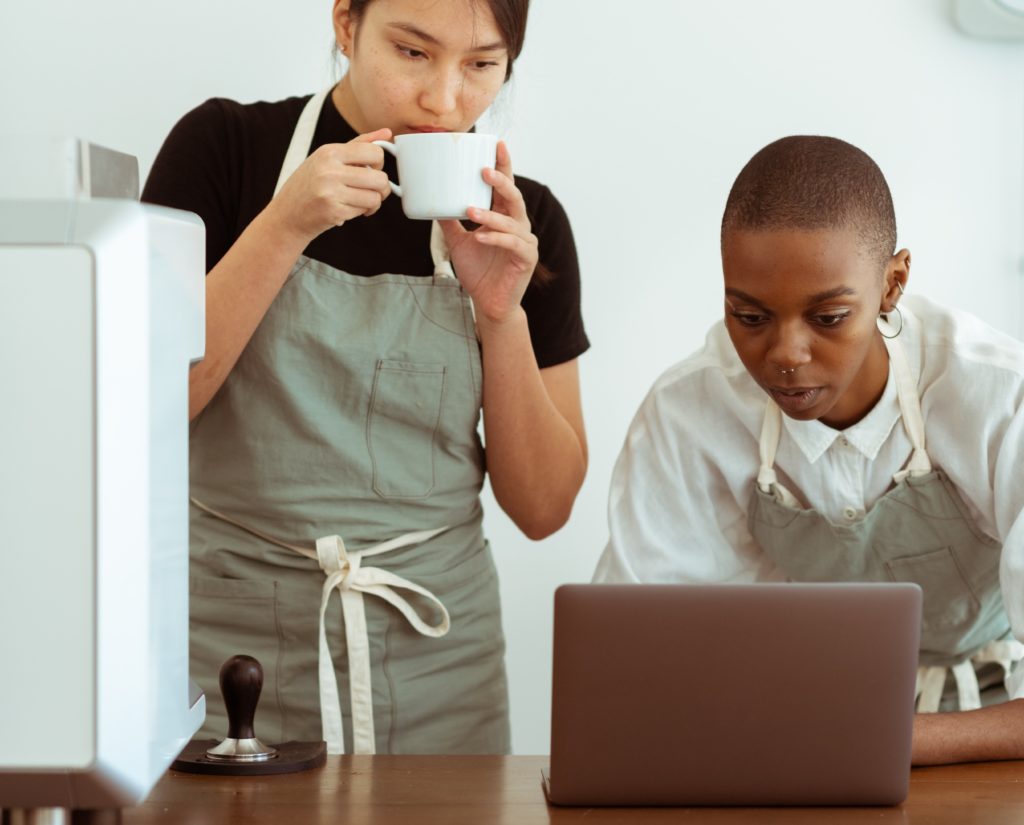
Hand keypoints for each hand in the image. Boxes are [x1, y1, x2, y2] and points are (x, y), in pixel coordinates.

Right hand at [264, 128, 392, 243]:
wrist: (287, 214)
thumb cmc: (310, 184)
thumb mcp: (328, 158)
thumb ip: (359, 145)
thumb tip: (387, 133)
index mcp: (330, 152)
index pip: (374, 152)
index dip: (379, 163)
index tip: (371, 169)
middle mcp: (329, 170)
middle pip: (380, 178)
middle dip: (381, 187)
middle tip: (370, 190)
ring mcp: (331, 191)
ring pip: (375, 197)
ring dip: (372, 202)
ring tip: (360, 201)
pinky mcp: (334, 211)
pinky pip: (363, 211)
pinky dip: (360, 212)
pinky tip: (348, 209)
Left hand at [438, 141, 539, 326]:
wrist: (489, 303)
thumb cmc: (478, 271)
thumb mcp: (458, 242)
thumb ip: (449, 221)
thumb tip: (431, 201)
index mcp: (504, 217)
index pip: (505, 186)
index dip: (503, 164)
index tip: (496, 143)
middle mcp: (518, 225)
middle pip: (513, 196)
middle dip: (500, 181)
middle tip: (483, 170)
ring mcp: (525, 242)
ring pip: (511, 221)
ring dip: (490, 214)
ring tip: (470, 210)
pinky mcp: (526, 259)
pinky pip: (512, 244)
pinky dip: (494, 238)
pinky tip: (479, 236)